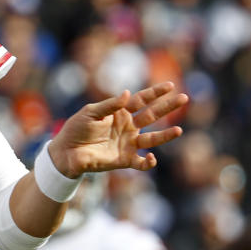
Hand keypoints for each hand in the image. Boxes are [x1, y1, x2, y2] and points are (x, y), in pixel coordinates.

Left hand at [48, 82, 187, 177]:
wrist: (66, 152)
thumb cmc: (76, 128)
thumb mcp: (91, 112)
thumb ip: (109, 105)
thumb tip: (128, 93)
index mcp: (120, 112)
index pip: (141, 100)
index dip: (155, 93)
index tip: (170, 86)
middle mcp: (128, 127)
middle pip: (152, 115)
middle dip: (168, 107)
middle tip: (184, 98)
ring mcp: (128, 143)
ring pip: (152, 139)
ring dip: (165, 135)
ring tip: (178, 130)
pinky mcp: (124, 160)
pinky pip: (142, 162)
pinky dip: (149, 162)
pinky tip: (152, 157)